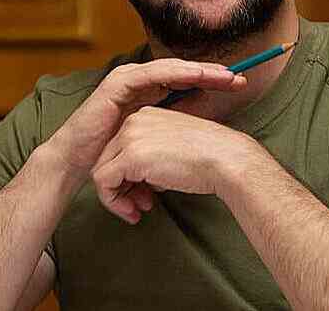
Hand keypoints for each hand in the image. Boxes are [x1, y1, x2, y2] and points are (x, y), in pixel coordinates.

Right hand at [44, 60, 246, 179]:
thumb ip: (171, 137)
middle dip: (211, 74)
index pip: (186, 83)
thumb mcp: (151, 146)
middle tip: (238, 77)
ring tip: (221, 75)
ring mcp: (128, 79)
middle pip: (182, 72)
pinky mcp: (117, 83)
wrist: (78, 161)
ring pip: (170, 69)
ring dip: (197, 70)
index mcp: (149, 94)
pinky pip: (150, 73)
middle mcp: (140, 82)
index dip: (212, 83)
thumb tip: (201, 141)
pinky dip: (173, 73)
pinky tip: (192, 74)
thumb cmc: (113, 156)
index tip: (240, 86)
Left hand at [90, 107, 265, 222]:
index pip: (120, 147)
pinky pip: (104, 182)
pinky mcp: (130, 157)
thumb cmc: (210, 159)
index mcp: (146, 115)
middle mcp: (134, 121)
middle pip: (108, 158)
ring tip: (136, 211)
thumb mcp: (174, 149)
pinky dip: (114, 201)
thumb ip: (153, 158)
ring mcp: (130, 137)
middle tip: (140, 206)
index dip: (128, 175)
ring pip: (102, 171)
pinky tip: (134, 213)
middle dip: (121, 187)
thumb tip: (140, 181)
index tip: (146, 194)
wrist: (226, 159)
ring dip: (116, 196)